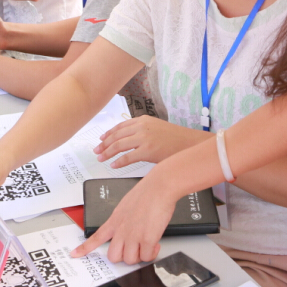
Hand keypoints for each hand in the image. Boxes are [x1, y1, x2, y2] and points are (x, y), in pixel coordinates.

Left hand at [71, 173, 178, 263]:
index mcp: (114, 220)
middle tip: (134, 250)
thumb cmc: (147, 193)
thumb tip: (127, 231)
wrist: (159, 187)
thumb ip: (122, 220)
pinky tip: (155, 245)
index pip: (96, 237)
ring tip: (147, 246)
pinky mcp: (147, 239)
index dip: (85, 248)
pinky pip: (147, 257)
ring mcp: (133, 235)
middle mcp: (121, 230)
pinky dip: (152, 254)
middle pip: (114, 256)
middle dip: (124, 257)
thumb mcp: (126, 206)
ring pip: (130, 260)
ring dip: (140, 256)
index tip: (75, 254)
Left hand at [93, 117, 208, 167]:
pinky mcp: (148, 151)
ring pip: (119, 146)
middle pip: (116, 136)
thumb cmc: (175, 139)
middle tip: (96, 150)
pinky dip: (119, 162)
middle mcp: (141, 127)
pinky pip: (128, 157)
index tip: (101, 139)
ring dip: (108, 152)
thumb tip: (129, 139)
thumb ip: (142, 130)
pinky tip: (113, 166)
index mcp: (143, 120)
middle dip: (104, 144)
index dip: (108, 133)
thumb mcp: (157, 128)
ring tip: (101, 158)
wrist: (190, 143)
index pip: (120, 126)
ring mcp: (144, 138)